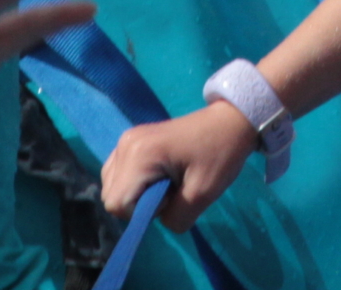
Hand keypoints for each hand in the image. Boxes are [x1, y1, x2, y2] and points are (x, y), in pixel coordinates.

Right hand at [102, 100, 260, 231]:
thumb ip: (175, 218)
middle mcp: (125, 145)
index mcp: (139, 155)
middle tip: (171, 190)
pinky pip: (118, 173)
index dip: (142, 211)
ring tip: (166, 182)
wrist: (229, 122)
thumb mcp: (202, 195)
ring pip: (112, 185)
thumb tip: (158, 219)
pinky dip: (134, 184)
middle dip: (138, 204)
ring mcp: (126, 140)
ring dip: (135, 194)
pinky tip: (158, 176)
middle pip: (111, 195)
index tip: (171, 196)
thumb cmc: (218, 155)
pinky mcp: (131, 141)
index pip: (117, 203)